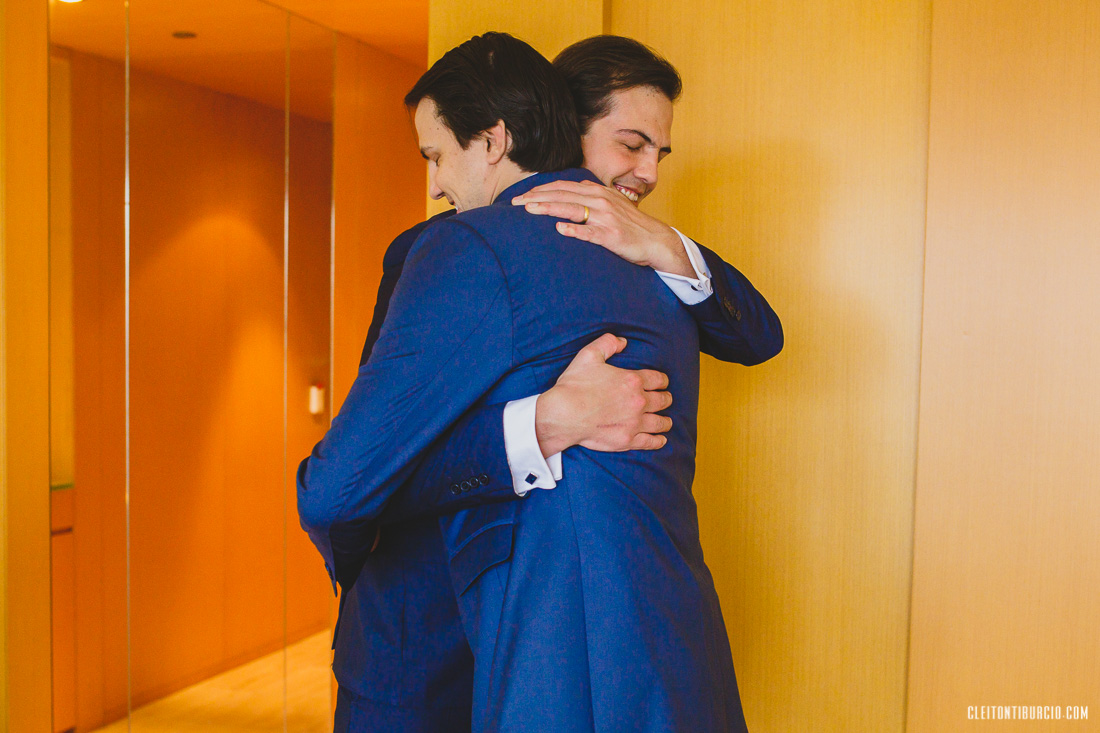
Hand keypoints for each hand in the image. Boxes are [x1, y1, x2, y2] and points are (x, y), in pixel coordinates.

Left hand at [512, 180, 693, 276]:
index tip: (521, 196)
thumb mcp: (609, 204)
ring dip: (548, 208)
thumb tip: (568, 192)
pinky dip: (575, 229)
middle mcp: (600, 201)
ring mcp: (606, 218)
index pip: (563, 187)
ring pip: (572, 209)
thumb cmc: (629, 225)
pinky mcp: (612, 236)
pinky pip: (590, 232)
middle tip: (514, 203)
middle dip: (536, 197)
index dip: (540, 190)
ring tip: (528, 210)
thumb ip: (589, 197)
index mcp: (597, 192)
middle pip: (562, 195)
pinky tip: (559, 229)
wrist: (655, 240)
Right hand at [535, 333, 672, 455]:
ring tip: (667, 421)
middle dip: (666, 398)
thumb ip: (608, 343)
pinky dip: (658, 441)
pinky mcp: (627, 440)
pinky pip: (649, 441)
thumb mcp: (589, 355)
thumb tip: (623, 341)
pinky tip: (661, 440)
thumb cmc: (574, 385)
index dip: (662, 380)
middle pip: (662, 400)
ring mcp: (634, 423)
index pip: (657, 379)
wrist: (564, 414)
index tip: (663, 383)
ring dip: (666, 421)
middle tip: (666, 399)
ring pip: (660, 422)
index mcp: (632, 380)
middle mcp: (638, 401)